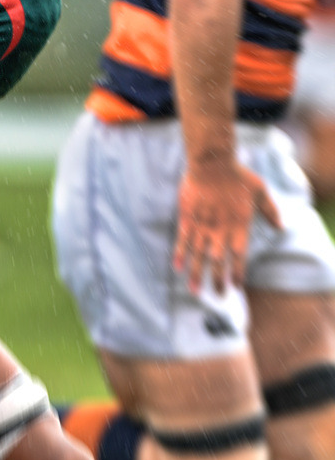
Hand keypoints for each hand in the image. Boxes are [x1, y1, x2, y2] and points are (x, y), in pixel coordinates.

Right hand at [174, 159, 281, 293]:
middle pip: (217, 260)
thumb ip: (271, 211)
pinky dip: (180, 254)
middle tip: (217, 296)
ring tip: (194, 290)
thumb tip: (282, 227)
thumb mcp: (260, 191)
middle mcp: (220, 228)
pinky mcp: (187, 216)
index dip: (236, 272)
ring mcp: (202, 223)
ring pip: (198, 254)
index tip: (235, 287)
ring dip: (196, 273)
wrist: (211, 162)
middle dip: (216, 280)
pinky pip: (183, 239)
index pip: (238, 255)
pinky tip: (177, 267)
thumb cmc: (237, 175)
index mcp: (239, 224)